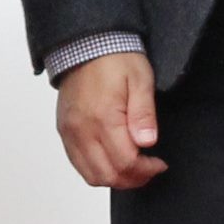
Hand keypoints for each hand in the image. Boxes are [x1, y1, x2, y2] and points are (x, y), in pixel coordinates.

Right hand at [56, 51, 164, 189]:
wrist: (86, 44)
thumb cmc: (115, 59)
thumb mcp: (140, 80)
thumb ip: (144, 114)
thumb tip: (147, 142)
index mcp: (103, 118)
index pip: (125, 163)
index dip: (146, 170)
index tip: (159, 164)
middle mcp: (82, 130)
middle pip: (107, 175)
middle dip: (132, 179)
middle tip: (148, 170)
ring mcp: (70, 132)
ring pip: (90, 175)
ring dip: (114, 178)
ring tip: (133, 168)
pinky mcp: (65, 131)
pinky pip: (77, 163)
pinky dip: (96, 170)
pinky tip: (112, 160)